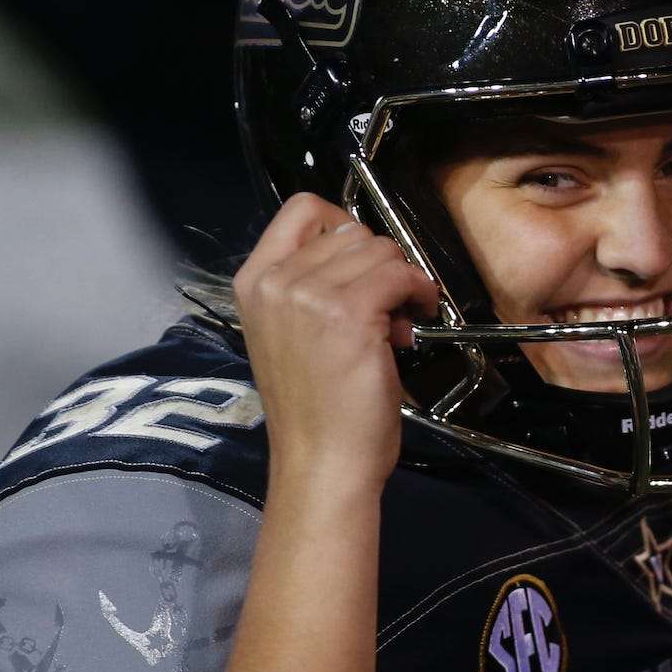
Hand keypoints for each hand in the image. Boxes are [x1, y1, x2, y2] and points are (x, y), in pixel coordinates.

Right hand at [233, 194, 437, 495]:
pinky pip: (401, 275)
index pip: (302, 209)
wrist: (321, 462)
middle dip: (378, 264)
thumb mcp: (290, 333)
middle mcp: (275, 281)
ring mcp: (309, 295)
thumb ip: (311, 287)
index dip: (342, 225)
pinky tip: (411, 324)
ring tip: (393, 324)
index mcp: (253, 281)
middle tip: (383, 309)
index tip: (362, 259)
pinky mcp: (349, 313)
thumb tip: (367, 257)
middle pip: (351, 230)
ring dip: (401, 280)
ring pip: (380, 250)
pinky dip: (418, 292)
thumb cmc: (312, 410)